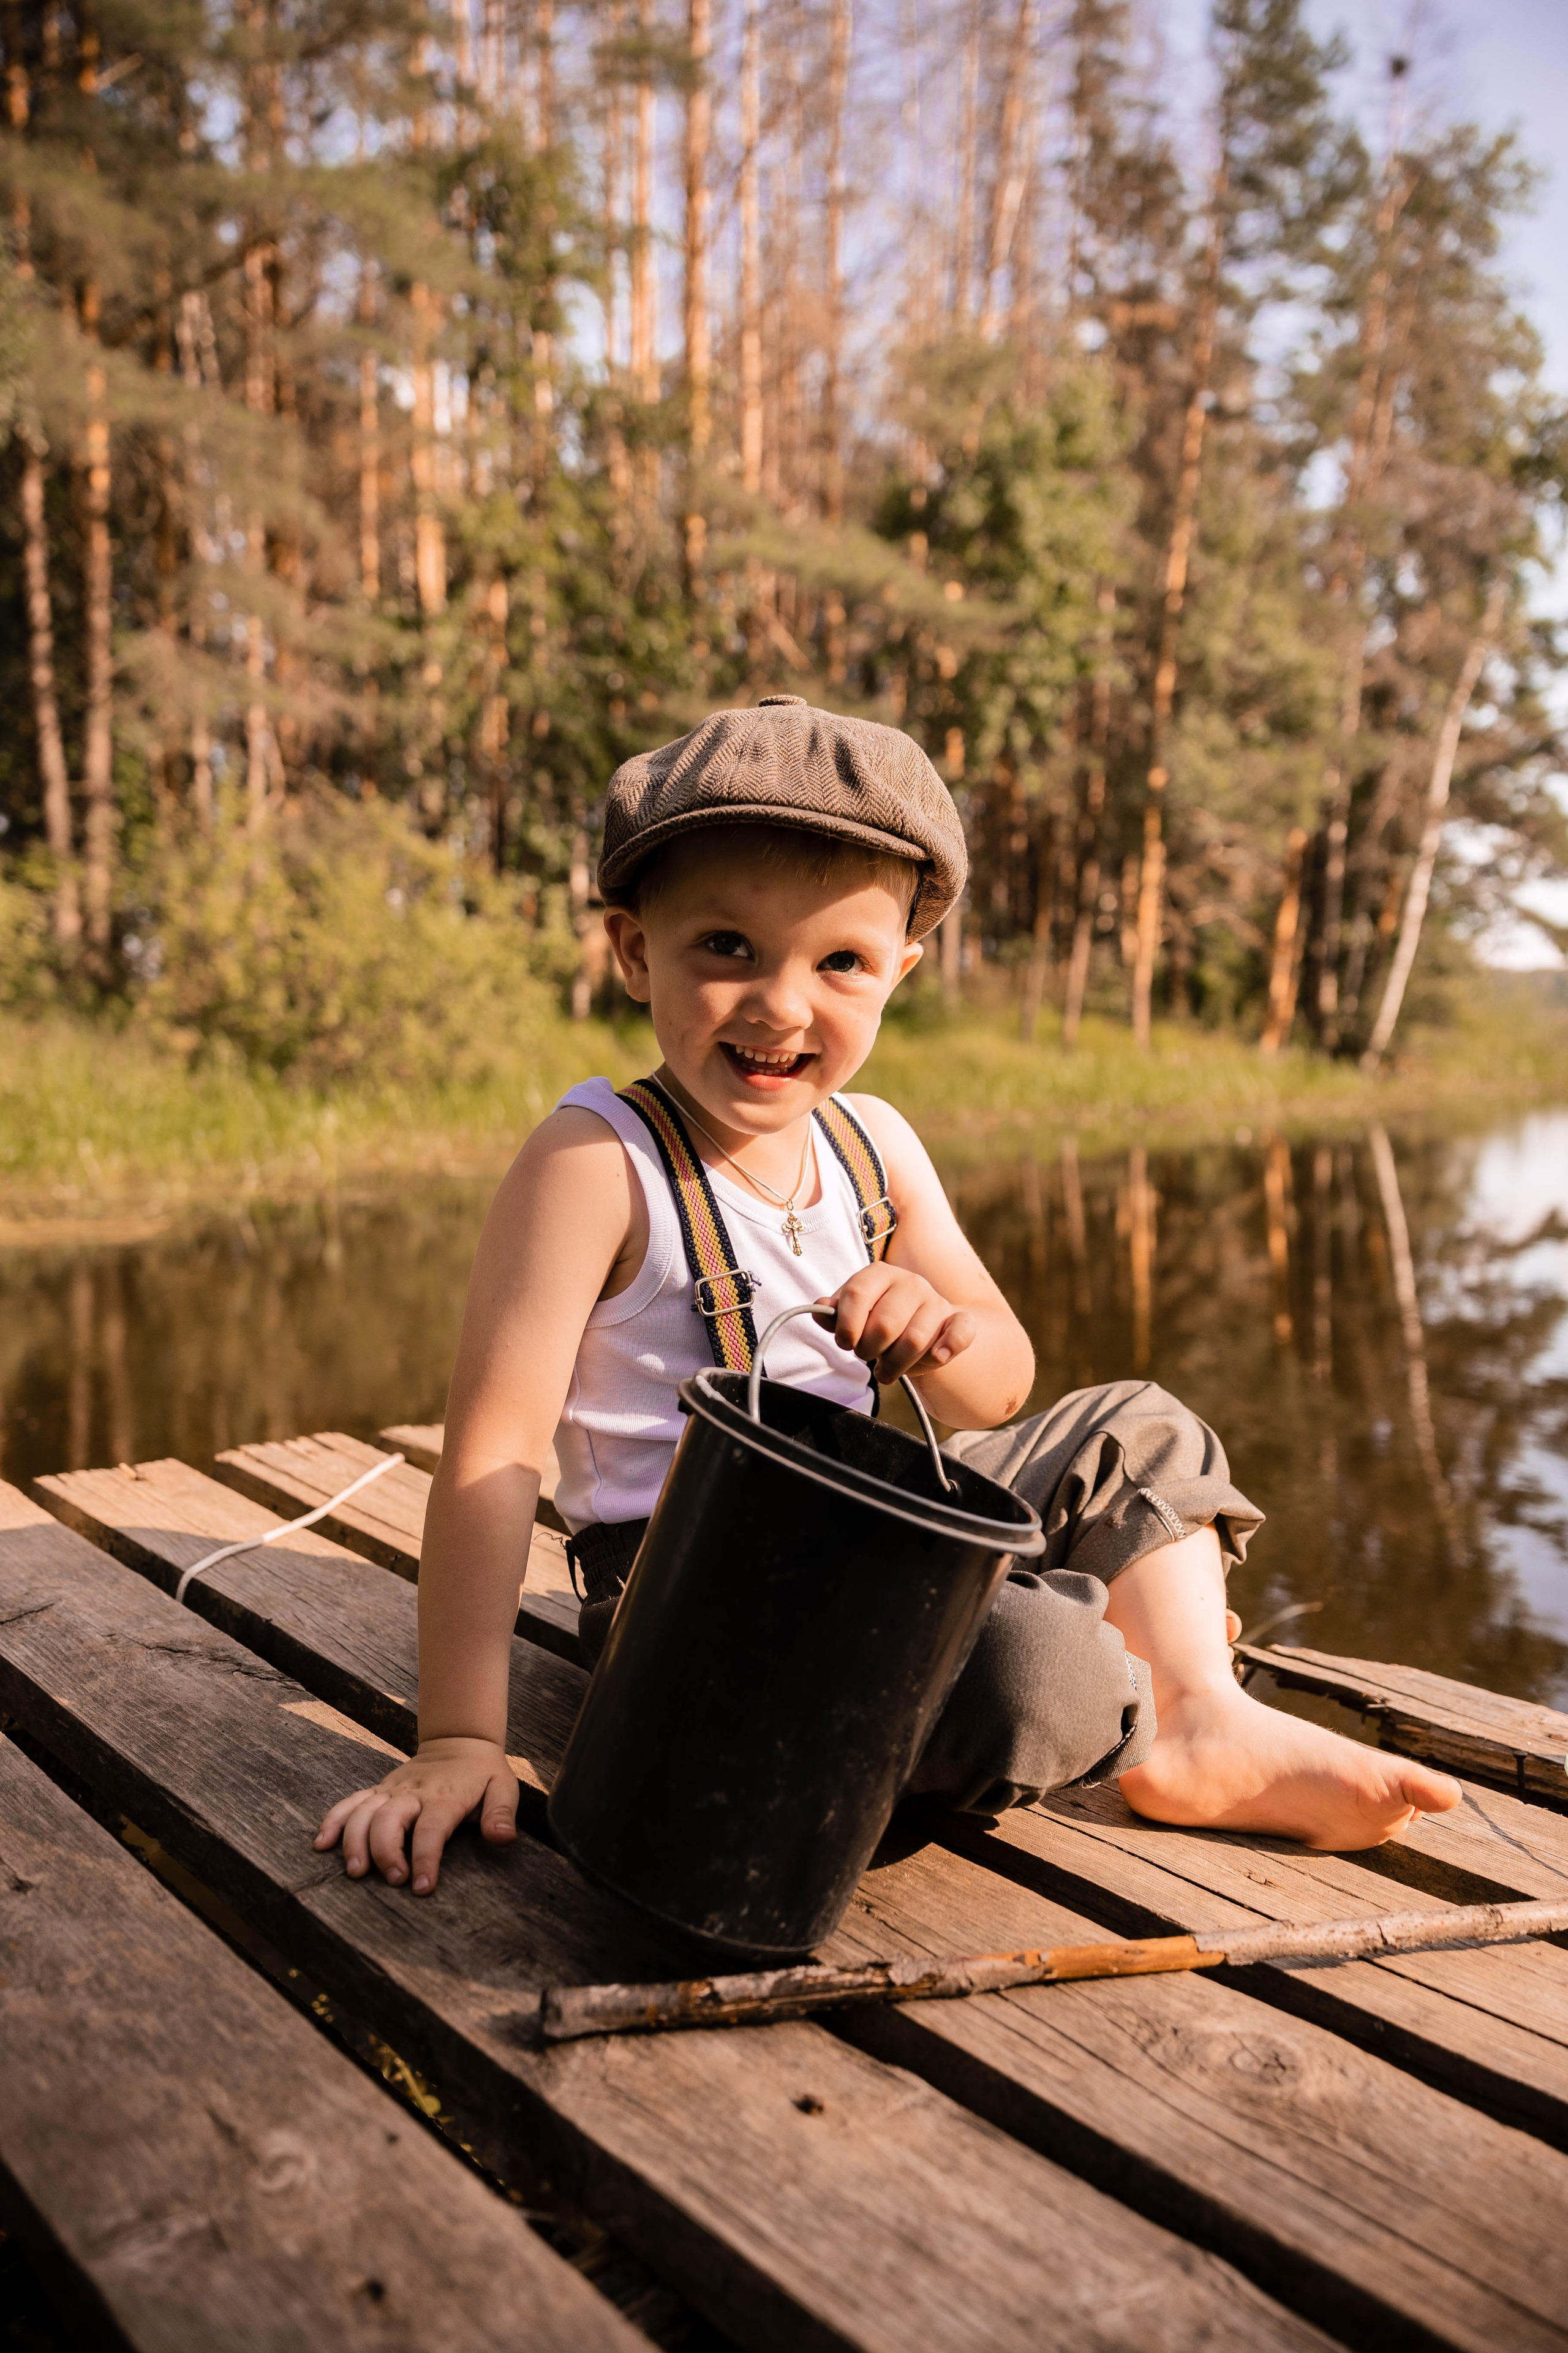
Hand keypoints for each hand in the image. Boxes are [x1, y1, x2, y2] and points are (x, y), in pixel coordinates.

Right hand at [313, 1735, 517, 1895]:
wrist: (459, 1741)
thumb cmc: (482, 1774)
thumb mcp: (504, 1788)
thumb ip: (502, 1814)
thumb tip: (504, 1838)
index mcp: (445, 1796)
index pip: (432, 1829)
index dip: (425, 1858)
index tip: (422, 1888)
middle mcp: (413, 1792)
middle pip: (390, 1819)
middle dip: (386, 1851)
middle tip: (392, 1880)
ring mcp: (392, 1790)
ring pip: (364, 1811)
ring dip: (354, 1840)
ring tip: (354, 1871)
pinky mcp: (378, 1790)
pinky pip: (350, 1801)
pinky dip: (333, 1820)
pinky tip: (322, 1843)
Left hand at [819, 1264, 975, 1385]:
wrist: (919, 1322)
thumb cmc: (877, 1319)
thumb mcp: (853, 1314)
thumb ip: (835, 1314)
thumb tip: (820, 1308)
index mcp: (879, 1273)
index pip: (857, 1294)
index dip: (846, 1325)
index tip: (844, 1343)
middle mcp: (910, 1282)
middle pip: (885, 1324)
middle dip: (869, 1350)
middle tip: (866, 1356)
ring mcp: (936, 1301)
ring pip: (915, 1340)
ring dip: (896, 1365)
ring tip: (886, 1370)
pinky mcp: (958, 1320)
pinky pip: (961, 1332)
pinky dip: (948, 1347)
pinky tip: (937, 1357)